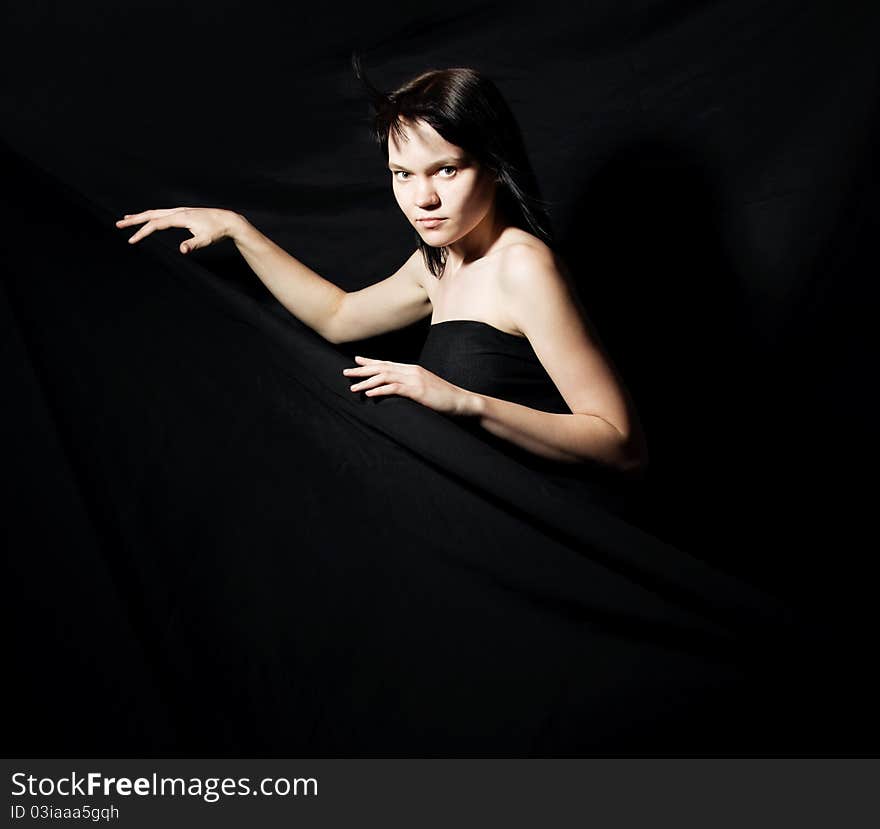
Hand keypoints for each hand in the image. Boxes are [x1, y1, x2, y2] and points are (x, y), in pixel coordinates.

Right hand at [115, 207, 239, 253]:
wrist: (227, 220)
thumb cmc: (217, 231)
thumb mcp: (206, 240)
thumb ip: (193, 244)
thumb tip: (182, 250)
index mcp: (180, 217)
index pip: (155, 224)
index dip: (142, 233)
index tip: (131, 240)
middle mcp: (177, 212)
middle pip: (150, 214)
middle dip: (134, 220)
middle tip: (118, 224)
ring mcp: (180, 211)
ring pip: (155, 212)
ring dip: (140, 216)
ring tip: (127, 219)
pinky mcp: (183, 213)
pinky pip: (162, 213)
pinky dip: (151, 215)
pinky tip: (149, 218)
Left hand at [342, 356, 477, 415]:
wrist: (461, 401)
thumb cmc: (444, 398)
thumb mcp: (425, 388)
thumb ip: (412, 386)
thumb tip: (399, 389)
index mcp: (413, 369)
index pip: (387, 363)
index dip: (370, 362)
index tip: (356, 361)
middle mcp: (411, 370)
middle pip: (382, 368)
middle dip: (362, 370)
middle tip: (346, 372)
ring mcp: (414, 379)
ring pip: (384, 377)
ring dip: (366, 382)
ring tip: (353, 387)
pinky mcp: (416, 390)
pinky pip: (393, 388)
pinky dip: (379, 390)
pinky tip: (369, 394)